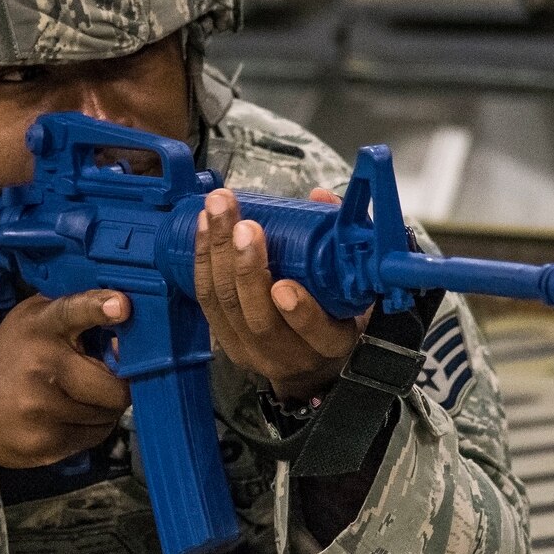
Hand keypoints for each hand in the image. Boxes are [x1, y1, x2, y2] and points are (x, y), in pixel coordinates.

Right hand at [0, 289, 131, 507]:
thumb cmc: (8, 360)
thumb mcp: (30, 323)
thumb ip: (73, 318)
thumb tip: (126, 331)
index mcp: (38, 327)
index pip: (71, 311)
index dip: (98, 307)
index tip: (122, 305)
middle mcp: (40, 365)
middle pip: (112, 387)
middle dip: (115, 386)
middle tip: (100, 381)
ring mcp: (41, 408)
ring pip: (107, 414)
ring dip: (101, 408)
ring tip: (73, 399)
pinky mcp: (44, 443)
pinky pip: (94, 437)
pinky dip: (89, 428)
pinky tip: (63, 419)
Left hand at [194, 187, 370, 401]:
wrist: (308, 354)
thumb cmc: (334, 310)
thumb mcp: (351, 281)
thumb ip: (340, 239)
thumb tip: (320, 197)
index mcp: (332, 343)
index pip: (318, 333)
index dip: (300, 313)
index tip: (284, 285)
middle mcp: (290, 356)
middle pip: (259, 318)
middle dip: (246, 268)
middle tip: (244, 227)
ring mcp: (252, 352)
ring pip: (227, 306)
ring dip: (217, 255)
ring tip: (217, 213)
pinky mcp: (225, 341)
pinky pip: (207, 300)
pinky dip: (203, 261)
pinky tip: (204, 227)